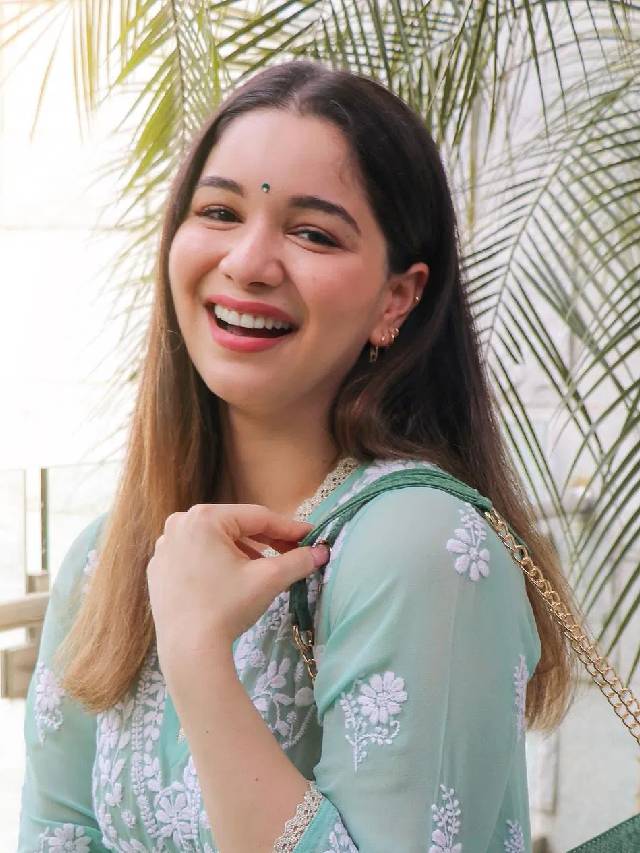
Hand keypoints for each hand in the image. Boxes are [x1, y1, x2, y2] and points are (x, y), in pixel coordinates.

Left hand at [146, 503, 329, 677]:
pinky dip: (216, 563)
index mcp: (204, 518)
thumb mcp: (269, 579)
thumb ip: (298, 560)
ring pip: (215, 542)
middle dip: (265, 541)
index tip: (310, 537)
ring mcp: (165, 547)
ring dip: (241, 551)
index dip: (288, 528)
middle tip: (292, 552)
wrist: (188, 651)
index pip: (257, 517)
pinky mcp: (158, 569)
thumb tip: (323, 552)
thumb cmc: (228, 607)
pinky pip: (195, 557)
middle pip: (234, 527)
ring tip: (263, 568)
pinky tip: (231, 581)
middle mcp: (179, 524)